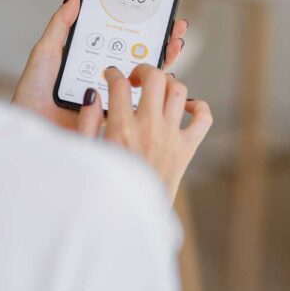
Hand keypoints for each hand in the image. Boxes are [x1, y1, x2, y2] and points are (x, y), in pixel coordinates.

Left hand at [11, 0, 189, 128]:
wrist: (33, 124)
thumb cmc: (34, 92)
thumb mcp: (47, 52)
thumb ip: (61, 25)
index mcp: (92, 60)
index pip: (122, 40)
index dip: (140, 27)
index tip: (155, 12)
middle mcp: (106, 78)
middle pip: (140, 56)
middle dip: (160, 40)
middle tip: (174, 26)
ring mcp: (114, 96)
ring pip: (146, 78)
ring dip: (164, 60)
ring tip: (174, 44)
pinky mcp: (117, 115)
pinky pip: (141, 102)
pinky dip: (157, 90)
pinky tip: (166, 75)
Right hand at [74, 64, 211, 197]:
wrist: (129, 220)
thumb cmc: (104, 188)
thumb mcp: (86, 153)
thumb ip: (87, 121)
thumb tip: (93, 95)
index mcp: (121, 128)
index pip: (119, 84)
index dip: (113, 73)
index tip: (111, 75)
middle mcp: (149, 128)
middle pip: (154, 78)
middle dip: (143, 70)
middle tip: (135, 79)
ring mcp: (171, 136)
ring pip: (179, 90)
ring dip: (167, 84)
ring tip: (157, 91)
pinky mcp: (187, 149)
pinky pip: (203, 118)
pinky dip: (198, 108)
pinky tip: (184, 109)